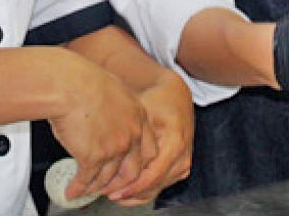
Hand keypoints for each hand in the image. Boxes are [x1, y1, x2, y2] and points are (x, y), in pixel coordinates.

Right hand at [48, 54, 156, 202]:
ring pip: (108, 178)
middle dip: (120, 184)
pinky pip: (86, 179)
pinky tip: (72, 190)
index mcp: (138, 116)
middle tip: (110, 188)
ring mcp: (113, 149)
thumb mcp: (113, 87)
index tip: (129, 169)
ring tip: (87, 191)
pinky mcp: (93, 158)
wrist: (68, 84)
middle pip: (132, 171)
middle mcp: (130, 135)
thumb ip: (118, 107)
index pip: (149, 150)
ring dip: (96, 188)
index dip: (138, 163)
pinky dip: (78, 188)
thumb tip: (109, 115)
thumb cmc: (83, 79)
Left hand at [106, 70, 192, 205]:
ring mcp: (183, 164)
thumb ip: (131, 134)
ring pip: (156, 189)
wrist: (176, 95)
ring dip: (134, 193)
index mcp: (175, 143)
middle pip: (153, 185)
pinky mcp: (180, 168)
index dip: (130, 186)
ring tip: (111, 192)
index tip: (111, 190)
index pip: (152, 175)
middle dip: (129, 192)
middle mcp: (182, 156)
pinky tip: (125, 190)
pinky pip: (160, 185)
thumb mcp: (142, 111)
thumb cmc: (158, 100)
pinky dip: (142, 190)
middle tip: (105, 192)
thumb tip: (108, 152)